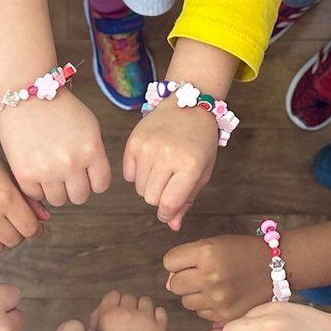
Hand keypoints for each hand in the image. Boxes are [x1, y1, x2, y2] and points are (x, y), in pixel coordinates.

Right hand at [0, 89, 110, 207]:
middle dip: (74, 188)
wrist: (25, 91)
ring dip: (55, 190)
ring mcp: (48, 170)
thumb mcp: (88, 126)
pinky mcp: (25, 173)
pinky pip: (36, 195)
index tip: (85, 175)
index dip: (93, 181)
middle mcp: (72, 163)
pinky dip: (36, 187)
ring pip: (59, 200)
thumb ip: (94, 154)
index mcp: (91, 150)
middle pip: (80, 197)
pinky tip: (34, 170)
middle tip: (65, 175)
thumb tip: (94, 181)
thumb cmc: (58, 107)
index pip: (101, 184)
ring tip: (49, 173)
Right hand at [0, 139, 48, 254]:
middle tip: (12, 222)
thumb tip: (46, 219)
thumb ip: (29, 198)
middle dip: (17, 233)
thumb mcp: (9, 174)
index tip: (31, 224)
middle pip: (14, 240)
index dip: (34, 228)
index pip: (30, 229)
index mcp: (6, 196)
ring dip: (0, 239)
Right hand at [89, 290, 167, 330]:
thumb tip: (106, 305)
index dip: (116, 303)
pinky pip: (161, 311)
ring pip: (146, 301)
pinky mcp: (160, 326)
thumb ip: (98, 316)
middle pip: (130, 297)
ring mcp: (144, 319)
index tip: (118, 313)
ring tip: (141, 325)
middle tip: (129, 322)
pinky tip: (151, 328)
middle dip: (130, 307)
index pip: (114, 294)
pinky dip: (157, 317)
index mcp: (108, 314)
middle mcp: (126, 313)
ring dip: (144, 310)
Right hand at [123, 101, 217, 230]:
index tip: (169, 211)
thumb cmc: (200, 142)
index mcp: (189, 166)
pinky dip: (137, 174)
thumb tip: (172, 226)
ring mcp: (148, 148)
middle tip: (169, 182)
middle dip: (159, 197)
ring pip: (138, 188)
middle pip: (150, 198)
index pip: (168, 204)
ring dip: (148, 185)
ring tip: (161, 168)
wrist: (188, 104)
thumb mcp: (202, 172)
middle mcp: (167, 156)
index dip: (168, 214)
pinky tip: (150, 161)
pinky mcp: (133, 142)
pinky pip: (128, 175)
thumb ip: (186, 201)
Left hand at [163, 236, 268, 323]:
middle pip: (174, 285)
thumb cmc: (242, 252)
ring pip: (186, 302)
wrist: (275, 267)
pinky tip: (222, 297)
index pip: (169, 262)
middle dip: (183, 280)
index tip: (189, 262)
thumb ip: (188, 258)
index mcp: (206, 253)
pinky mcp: (225, 314)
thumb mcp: (215, 244)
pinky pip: (201, 314)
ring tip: (213, 287)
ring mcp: (218, 298)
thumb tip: (168, 282)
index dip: (177, 263)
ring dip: (194, 295)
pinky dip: (207, 307)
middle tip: (200, 276)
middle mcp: (210, 276)